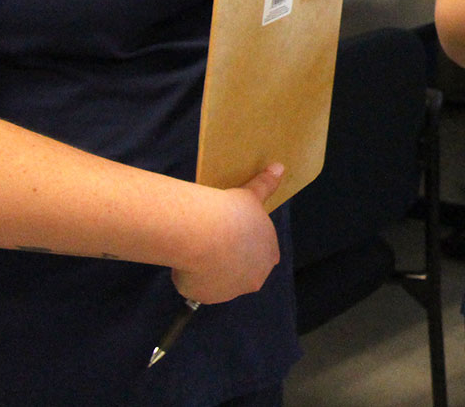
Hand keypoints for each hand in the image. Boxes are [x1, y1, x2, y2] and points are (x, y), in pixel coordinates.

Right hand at [172, 164, 283, 303]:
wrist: (205, 232)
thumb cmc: (232, 213)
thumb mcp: (251, 195)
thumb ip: (265, 186)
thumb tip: (279, 167)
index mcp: (269, 255)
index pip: (262, 253)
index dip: (246, 244)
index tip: (232, 234)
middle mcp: (254, 278)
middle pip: (243, 272)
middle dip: (231, 261)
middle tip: (213, 241)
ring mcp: (230, 291)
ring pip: (220, 282)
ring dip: (211, 271)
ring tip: (197, 249)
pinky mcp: (205, 297)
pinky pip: (198, 288)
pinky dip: (191, 278)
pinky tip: (185, 261)